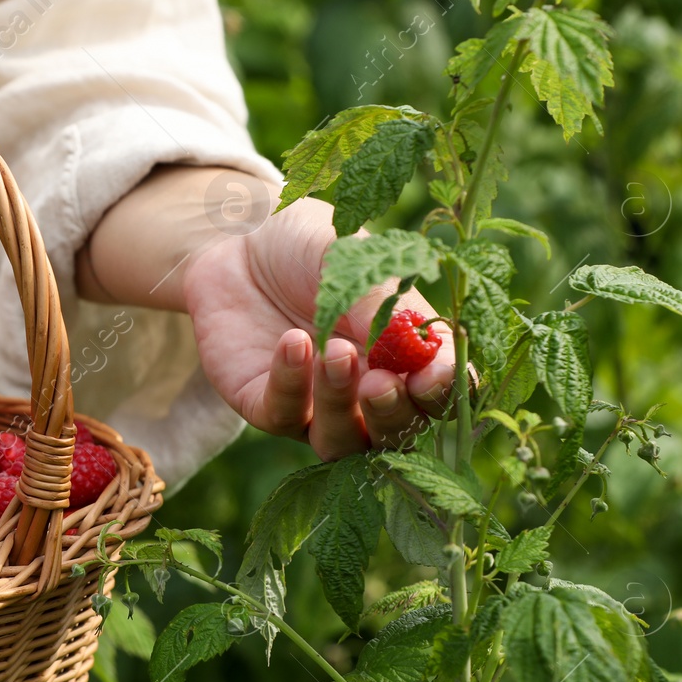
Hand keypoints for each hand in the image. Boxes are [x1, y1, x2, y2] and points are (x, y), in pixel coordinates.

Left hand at [181, 193, 455, 458]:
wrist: (237, 238)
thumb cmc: (307, 246)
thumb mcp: (352, 260)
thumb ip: (382, 304)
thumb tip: (417, 346)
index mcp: (405, 355)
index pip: (440, 391)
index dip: (444, 391)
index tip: (432, 375)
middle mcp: (366, 391)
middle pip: (396, 433)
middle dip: (393, 413)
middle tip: (380, 382)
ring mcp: (316, 406)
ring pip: (340, 442)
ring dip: (341, 407)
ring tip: (334, 354)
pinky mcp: (266, 406)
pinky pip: (284, 415)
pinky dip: (291, 383)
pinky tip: (293, 341)